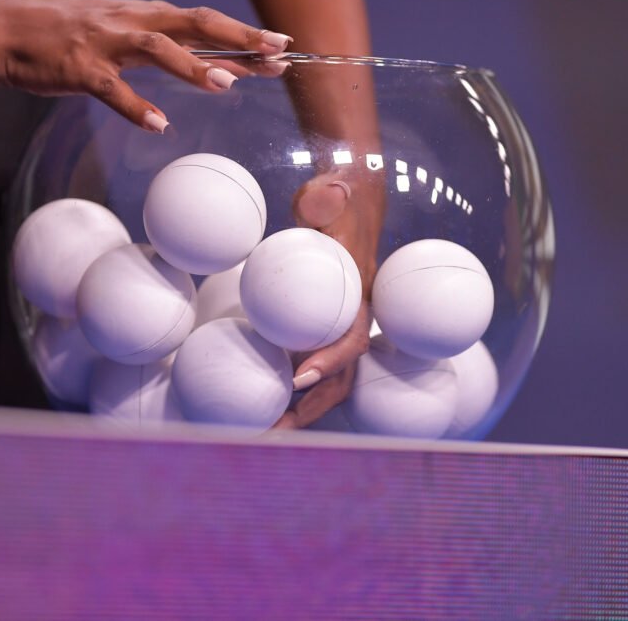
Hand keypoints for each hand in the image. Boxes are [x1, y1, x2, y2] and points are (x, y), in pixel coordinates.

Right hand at [0, 0, 291, 131]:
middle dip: (236, 38)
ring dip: (190, 66)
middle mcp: (130, 22)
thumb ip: (163, 45)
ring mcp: (104, 43)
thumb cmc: (67, 34)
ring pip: (155, 49)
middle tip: (275, 53)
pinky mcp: (77, 67)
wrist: (3, 29)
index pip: (204, 22)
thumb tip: (211, 65)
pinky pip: (110, 88)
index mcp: (143, 15)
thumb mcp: (120, 31)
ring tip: (224, 86)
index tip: (282, 45)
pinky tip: (157, 124)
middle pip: (192, 24)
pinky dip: (134, 106)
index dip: (243, 34)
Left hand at [273, 161, 385, 428]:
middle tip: (278, 428)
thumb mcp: (330, 196)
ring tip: (269, 432)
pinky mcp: (325, 331)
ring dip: (304, 410)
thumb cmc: (336, 201)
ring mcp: (341, 328)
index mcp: (360, 295)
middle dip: (314, 406)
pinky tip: (267, 405)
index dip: (330, 360)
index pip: (353, 336)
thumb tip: (320, 201)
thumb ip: (325, 201)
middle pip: (344, 375)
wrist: (349, 203)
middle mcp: (356, 319)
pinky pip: (313, 367)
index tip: (298, 377)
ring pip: (331, 381)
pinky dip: (295, 392)